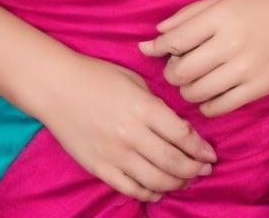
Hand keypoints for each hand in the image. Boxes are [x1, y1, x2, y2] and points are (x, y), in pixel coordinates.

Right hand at [36, 52, 216, 201]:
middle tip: (205, 170)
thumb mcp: (133, 79)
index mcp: (142, 107)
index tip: (211, 154)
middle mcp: (131, 134)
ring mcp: (114, 154)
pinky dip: (149, 193)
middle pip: (172, 161)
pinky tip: (158, 190)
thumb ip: (156, 104)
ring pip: (155, 180)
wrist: (57, 86)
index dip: (200, 148)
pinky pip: (130, 188)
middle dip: (194, 169)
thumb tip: (179, 127)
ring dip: (176, 183)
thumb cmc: (97, 76)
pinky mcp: (99, 167)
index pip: (181, 134)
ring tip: (186, 180)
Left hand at [138, 0, 268, 117]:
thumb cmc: (260, 5)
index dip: (157, 48)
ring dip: (186, 89)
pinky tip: (208, 92)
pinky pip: (218, 107)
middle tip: (175, 67)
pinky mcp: (256, 90)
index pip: (175, 41)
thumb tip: (157, 34)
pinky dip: (206, 104)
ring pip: (196, 92)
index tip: (151, 50)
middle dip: (170, 72)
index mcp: (220, 17)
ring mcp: (244, 69)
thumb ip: (188, 15)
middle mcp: (230, 44)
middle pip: (181, 71)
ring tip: (192, 79)